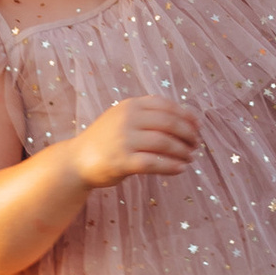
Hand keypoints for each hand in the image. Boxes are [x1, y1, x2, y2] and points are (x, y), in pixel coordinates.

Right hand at [69, 98, 203, 189]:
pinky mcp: (122, 161)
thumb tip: (186, 120)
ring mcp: (124, 140)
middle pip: (169, 123)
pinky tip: (180, 169)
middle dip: (188, 134)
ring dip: (182, 151)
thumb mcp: (122, 117)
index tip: (197, 126)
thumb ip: (147, 115)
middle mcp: (127, 119)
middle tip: (196, 144)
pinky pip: (154, 163)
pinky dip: (171, 166)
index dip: (186, 116)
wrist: (77, 160)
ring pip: (164, 143)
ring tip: (190, 157)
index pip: (166, 105)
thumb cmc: (106, 139)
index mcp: (130, 105)